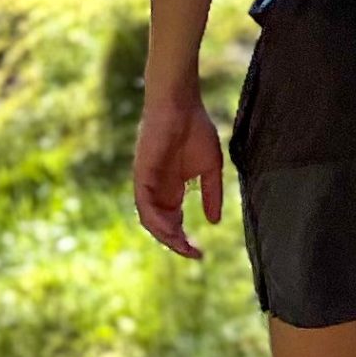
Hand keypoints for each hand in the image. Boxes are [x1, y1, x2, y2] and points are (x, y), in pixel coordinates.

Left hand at [130, 82, 225, 259]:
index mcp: (172, 189)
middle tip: (192, 253)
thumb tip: (214, 222)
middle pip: (161, 226)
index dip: (184, 240)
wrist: (181, 103)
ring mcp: (148, 182)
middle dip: (176, 243)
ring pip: (150, 219)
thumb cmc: (196, 128)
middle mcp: (157, 189)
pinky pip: (144, 203)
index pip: (173, 222)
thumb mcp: (210, 168)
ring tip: (182, 245)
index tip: (200, 253)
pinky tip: (170, 227)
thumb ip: (212, 194)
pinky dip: (155, 218)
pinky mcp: (142, 173)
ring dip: (165, 235)